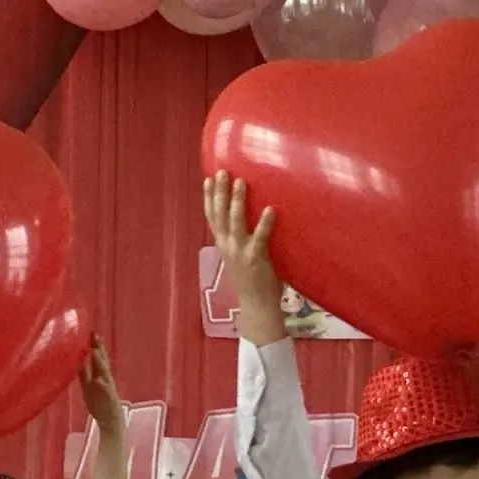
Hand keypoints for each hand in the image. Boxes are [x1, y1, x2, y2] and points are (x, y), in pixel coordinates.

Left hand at [78, 336, 125, 437]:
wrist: (112, 425)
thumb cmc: (100, 408)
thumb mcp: (88, 390)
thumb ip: (84, 376)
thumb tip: (77, 362)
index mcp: (99, 378)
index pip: (95, 360)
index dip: (92, 347)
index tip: (88, 333)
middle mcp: (105, 381)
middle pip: (102, 362)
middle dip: (98, 349)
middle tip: (94, 334)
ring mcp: (109, 390)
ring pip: (105, 374)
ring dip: (101, 363)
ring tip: (96, 352)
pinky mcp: (111, 401)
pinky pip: (107, 392)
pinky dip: (103, 385)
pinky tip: (99, 379)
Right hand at [203, 172, 284, 346]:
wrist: (256, 306)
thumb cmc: (252, 280)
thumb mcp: (238, 257)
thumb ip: (238, 240)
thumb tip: (245, 220)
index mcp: (222, 245)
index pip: (211, 217)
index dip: (208, 198)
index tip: (208, 178)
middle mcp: (227, 246)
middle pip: (219, 214)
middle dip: (220, 192)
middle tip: (223, 172)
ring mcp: (240, 252)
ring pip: (235, 221)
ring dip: (237, 200)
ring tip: (241, 182)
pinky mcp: (255, 258)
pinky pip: (260, 237)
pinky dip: (264, 222)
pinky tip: (270, 208)